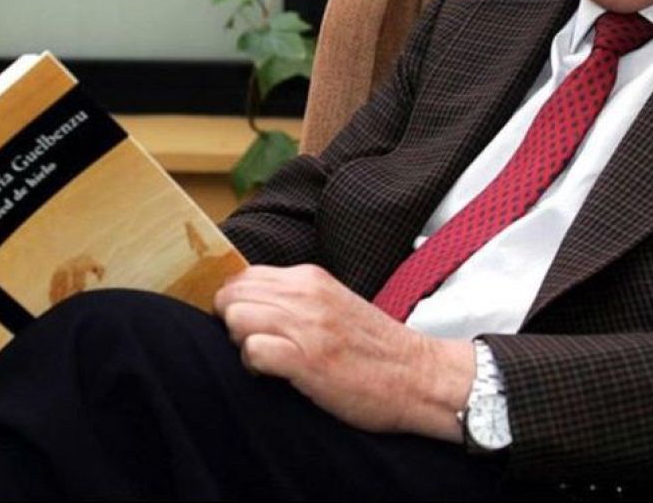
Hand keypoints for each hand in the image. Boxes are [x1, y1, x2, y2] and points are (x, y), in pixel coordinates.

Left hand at [214, 264, 472, 440]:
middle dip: (232, 323)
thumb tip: (253, 306)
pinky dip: (253, 366)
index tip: (251, 326)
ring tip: (266, 360)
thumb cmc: (376, 350)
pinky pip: (253, 351)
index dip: (238, 304)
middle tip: (257, 345)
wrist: (420, 376)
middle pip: (232, 295)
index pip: (244, 276)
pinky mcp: (308, 359)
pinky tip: (273, 376)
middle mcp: (306, 294)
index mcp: (311, 278)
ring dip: (241, 343)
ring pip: (236, 317)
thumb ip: (298, 299)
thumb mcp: (335, 305)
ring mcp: (307, 325)